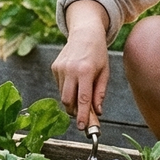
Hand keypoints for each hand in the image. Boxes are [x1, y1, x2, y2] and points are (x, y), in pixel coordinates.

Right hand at [52, 1, 110, 129]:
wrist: (85, 33)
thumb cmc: (98, 53)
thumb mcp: (105, 72)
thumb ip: (100, 92)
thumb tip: (98, 111)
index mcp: (85, 71)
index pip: (83, 99)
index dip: (83, 115)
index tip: (83, 127)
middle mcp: (70, 70)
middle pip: (68, 101)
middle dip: (75, 111)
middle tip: (83, 115)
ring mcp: (60, 68)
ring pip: (63, 95)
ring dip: (72, 100)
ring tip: (81, 91)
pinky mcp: (54, 67)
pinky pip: (60, 86)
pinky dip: (68, 89)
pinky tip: (75, 80)